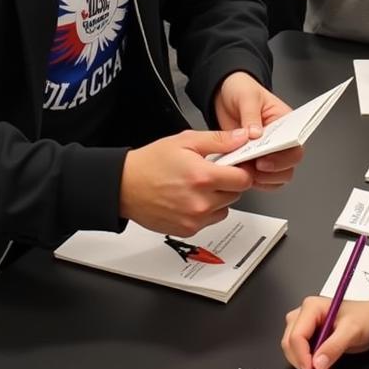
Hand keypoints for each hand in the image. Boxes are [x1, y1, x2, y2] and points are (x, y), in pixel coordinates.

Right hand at [119, 128, 253, 234]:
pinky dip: (205, 211)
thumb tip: (242, 138)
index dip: (241, 169)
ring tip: (198, 186)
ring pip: (225, 209)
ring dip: (218, 198)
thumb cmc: (150, 163)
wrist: (124, 186)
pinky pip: (210, 221)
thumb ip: (218, 140)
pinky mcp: (187, 230)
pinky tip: (190, 198)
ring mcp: (194, 219)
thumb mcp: (186, 141)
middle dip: (228, 182)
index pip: (244, 179)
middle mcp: (200, 202)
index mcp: (203, 177)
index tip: (234, 165)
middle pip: (236, 194)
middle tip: (211, 172)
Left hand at [214, 72, 302, 188]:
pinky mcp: (254, 161)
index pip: (295, 145)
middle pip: (288, 167)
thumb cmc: (242, 90)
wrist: (224, 95)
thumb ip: (251, 115)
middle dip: (271, 173)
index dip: (284, 158)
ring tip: (243, 171)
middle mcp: (280, 140)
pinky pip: (260, 179)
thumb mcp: (246, 96)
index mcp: (286, 123)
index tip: (264, 161)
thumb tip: (255, 134)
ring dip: (261, 179)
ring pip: (276, 178)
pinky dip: (250, 180)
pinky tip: (238, 172)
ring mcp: (267, 153)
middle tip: (252, 168)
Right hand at [281, 282, 368, 368]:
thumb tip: (316, 364)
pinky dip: (310, 365)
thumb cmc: (366, 319)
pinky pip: (302, 353)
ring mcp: (307, 325)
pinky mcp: (311, 336)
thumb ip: (333, 347)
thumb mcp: (352, 331)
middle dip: (302, 362)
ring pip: (293, 350)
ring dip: (306, 366)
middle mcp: (305, 314)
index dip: (301, 356)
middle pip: (290, 342)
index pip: (296, 335)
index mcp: (311, 307)